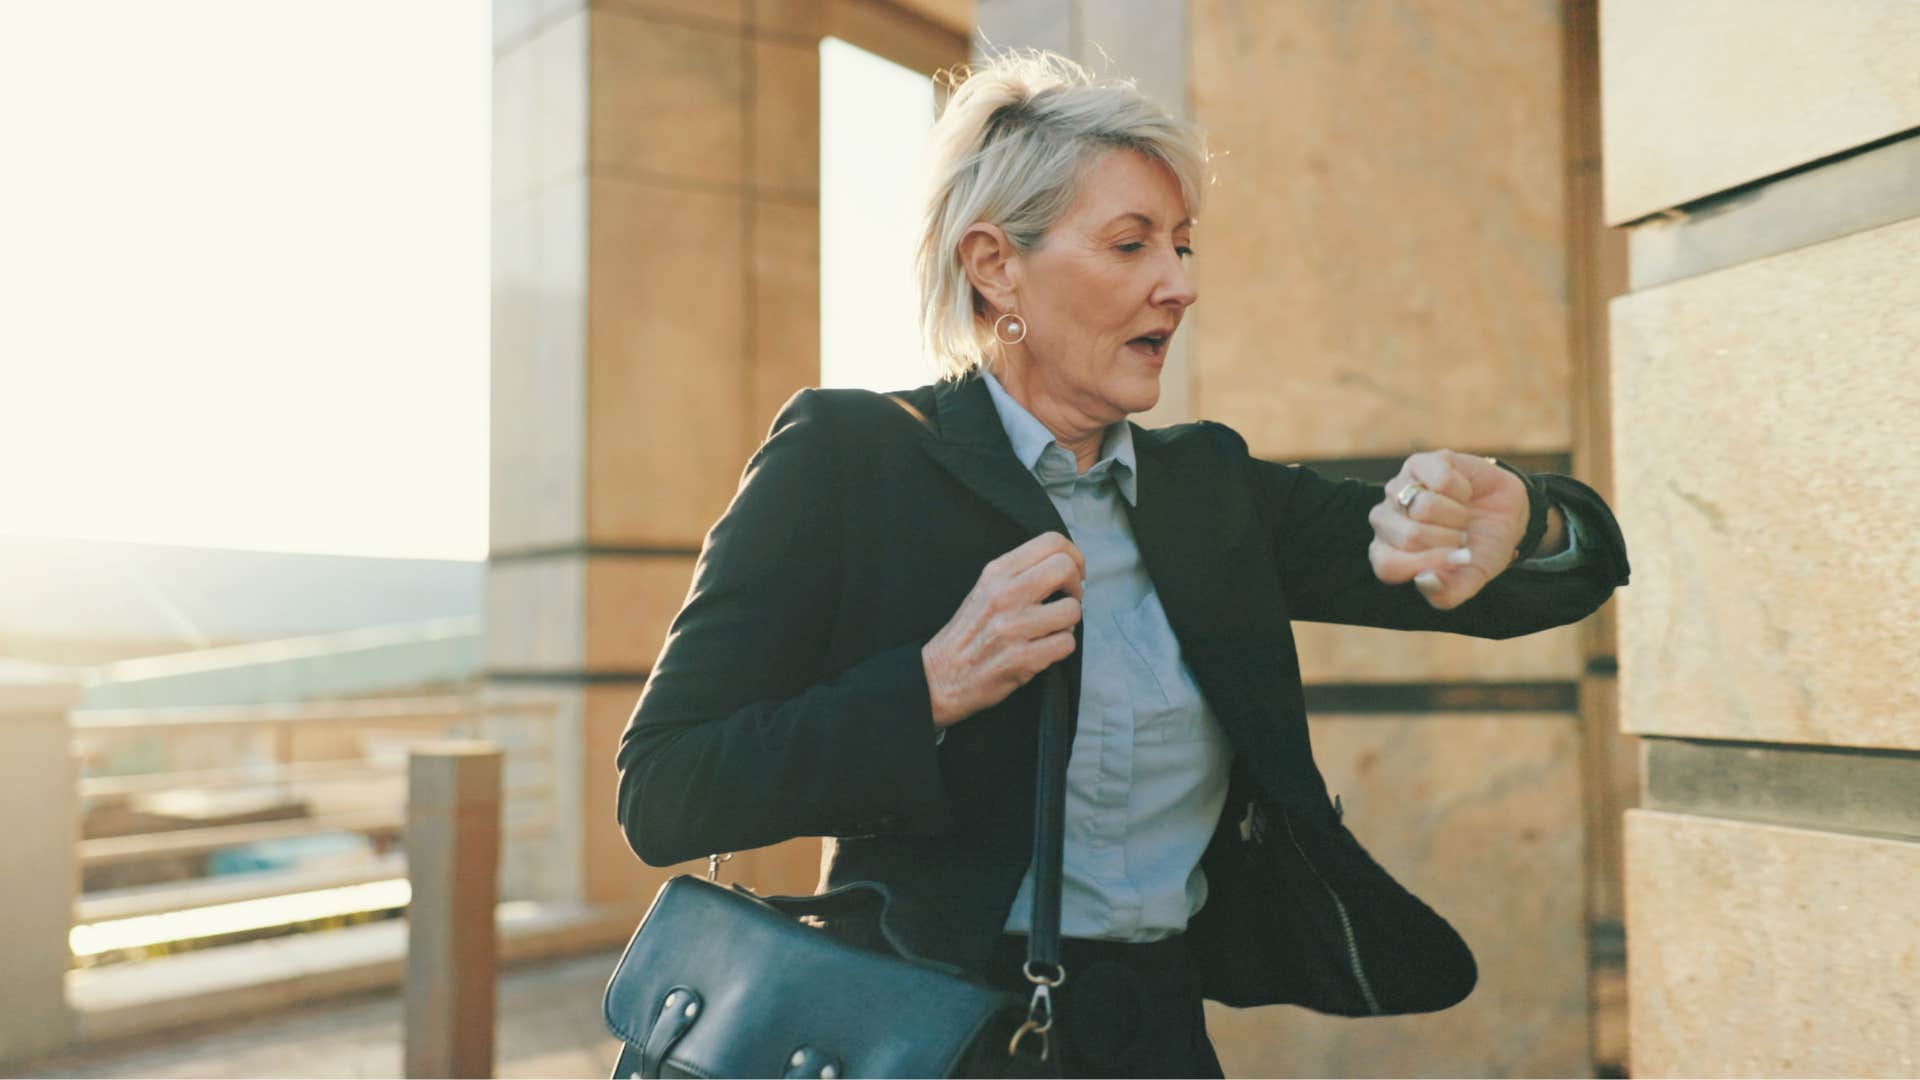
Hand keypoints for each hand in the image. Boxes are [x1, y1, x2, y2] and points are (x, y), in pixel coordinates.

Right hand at [922, 532, 1084, 727]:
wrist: (939, 677)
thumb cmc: (968, 633)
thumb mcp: (985, 589)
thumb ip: (1019, 573)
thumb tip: (1063, 564)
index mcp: (997, 573)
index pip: (1051, 542)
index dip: (1074, 555)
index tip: (1073, 573)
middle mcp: (1005, 595)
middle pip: (1065, 568)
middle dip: (1076, 585)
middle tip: (1068, 598)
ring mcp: (1014, 627)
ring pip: (1072, 610)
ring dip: (1069, 622)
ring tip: (1052, 628)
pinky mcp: (1023, 659)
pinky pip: (1067, 643)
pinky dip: (1062, 647)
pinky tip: (1045, 648)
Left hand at [1367, 450, 1526, 609]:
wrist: (1507, 513)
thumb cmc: (1480, 548)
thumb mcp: (1471, 579)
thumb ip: (1447, 593)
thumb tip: (1424, 580)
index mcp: (1388, 553)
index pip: (1388, 566)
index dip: (1428, 563)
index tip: (1459, 560)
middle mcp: (1384, 520)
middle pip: (1409, 537)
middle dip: (1448, 540)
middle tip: (1462, 536)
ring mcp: (1399, 488)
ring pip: (1425, 507)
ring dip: (1457, 515)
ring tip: (1462, 515)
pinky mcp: (1419, 463)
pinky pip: (1441, 480)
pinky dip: (1462, 489)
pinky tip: (1462, 493)